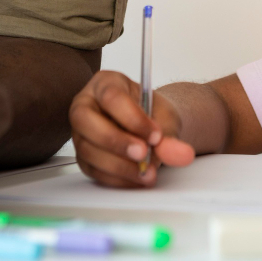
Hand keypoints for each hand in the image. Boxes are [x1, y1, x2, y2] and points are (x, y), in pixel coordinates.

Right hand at [71, 70, 194, 187]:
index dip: (132, 118)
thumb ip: (171, 135)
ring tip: (146, 172)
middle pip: (85, 120)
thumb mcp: (166, 118)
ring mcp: (81, 132)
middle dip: (116, 140)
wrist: (151, 127)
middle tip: (143, 153)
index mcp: (106, 83)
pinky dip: (116, 178)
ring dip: (118, 165)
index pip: (111, 97)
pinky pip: (93, 169)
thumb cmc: (153, 114)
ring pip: (87, 149)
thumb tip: (180, 155)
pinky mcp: (83, 156)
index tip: (155, 135)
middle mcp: (86, 104)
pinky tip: (136, 178)